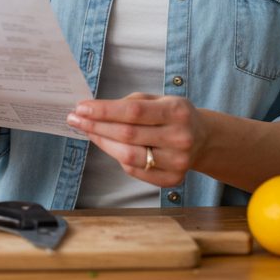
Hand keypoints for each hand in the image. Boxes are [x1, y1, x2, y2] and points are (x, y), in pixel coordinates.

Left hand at [66, 93, 207, 186]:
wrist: (204, 140)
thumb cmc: (174, 115)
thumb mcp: (159, 99)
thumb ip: (131, 104)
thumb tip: (94, 110)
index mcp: (177, 111)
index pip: (133, 112)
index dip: (104, 111)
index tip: (81, 107)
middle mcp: (180, 138)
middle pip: (128, 135)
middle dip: (96, 126)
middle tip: (75, 118)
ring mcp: (177, 162)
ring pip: (128, 156)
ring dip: (101, 142)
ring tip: (86, 131)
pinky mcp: (172, 180)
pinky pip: (134, 170)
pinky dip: (117, 156)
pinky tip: (107, 145)